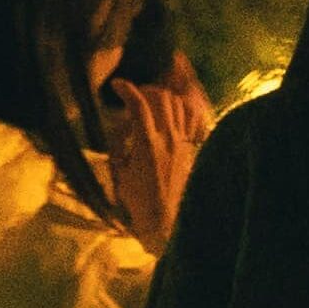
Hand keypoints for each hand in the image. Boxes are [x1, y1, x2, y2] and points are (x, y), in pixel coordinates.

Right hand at [107, 70, 214, 249]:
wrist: (166, 222)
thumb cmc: (139, 202)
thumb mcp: (120, 174)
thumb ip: (119, 147)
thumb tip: (119, 128)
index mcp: (148, 145)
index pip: (139, 106)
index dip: (127, 90)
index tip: (117, 85)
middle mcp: (169, 139)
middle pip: (162, 98)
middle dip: (146, 90)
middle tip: (135, 95)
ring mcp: (183, 143)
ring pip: (178, 105)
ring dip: (164, 97)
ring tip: (152, 102)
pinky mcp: (191, 149)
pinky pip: (191, 119)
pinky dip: (181, 109)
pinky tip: (171, 113)